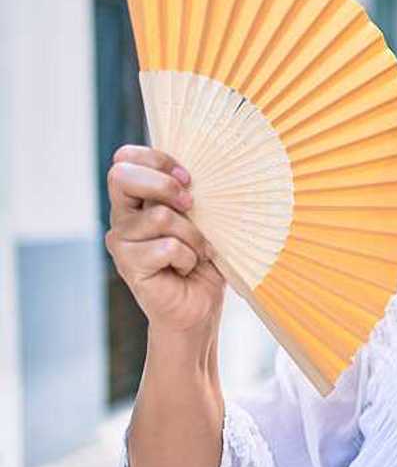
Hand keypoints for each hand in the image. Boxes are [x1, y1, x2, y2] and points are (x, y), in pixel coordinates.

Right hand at [104, 145, 225, 336]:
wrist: (200, 307)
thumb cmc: (204, 260)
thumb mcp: (203, 219)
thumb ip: (190, 195)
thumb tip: (199, 174)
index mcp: (137, 199)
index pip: (126, 158)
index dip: (156, 159)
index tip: (189, 177)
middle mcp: (123, 217)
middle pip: (122, 175)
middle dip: (165, 185)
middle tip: (191, 205)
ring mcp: (121, 241)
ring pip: (160, 216)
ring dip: (192, 235)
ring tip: (196, 253)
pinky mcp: (128, 264)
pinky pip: (167, 247)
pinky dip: (188, 258)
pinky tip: (185, 269)